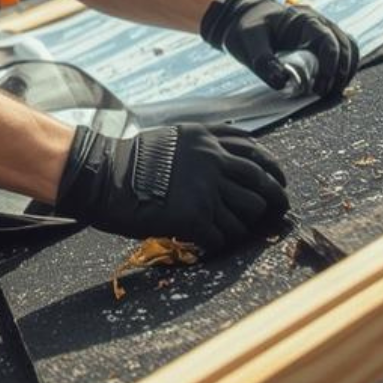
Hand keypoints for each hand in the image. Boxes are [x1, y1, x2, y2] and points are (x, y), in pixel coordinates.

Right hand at [55, 122, 288, 252]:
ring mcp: (206, 189)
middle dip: (275, 198)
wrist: (103, 176)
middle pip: (260, 182)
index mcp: (206, 138)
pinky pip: (222, 236)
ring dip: (243, 224)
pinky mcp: (196, 217)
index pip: (254, 151)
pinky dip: (218, 243)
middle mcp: (212, 160)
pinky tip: (208, 243)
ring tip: (232, 230)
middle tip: (280, 209)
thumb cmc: (129, 160)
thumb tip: (224, 161)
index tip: (278, 179)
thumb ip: (200, 146)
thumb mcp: (171, 139)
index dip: (272, 167)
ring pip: (246, 212)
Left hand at [200, 0, 358, 97]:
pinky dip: (341, 70)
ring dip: (345, 72)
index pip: (328, 41)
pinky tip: (330, 86)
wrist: (243, 17)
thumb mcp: (249, 41)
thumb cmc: (246, 26)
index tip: (320, 88)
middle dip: (340, 72)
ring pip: (349, 49)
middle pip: (345, 46)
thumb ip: (264, 61)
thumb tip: (282, 82)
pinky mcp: (320, 43)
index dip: (329, 66)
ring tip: (330, 93)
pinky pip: (341, 54)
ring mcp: (322, 32)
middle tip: (324, 95)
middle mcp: (319, 23)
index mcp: (303, 20)